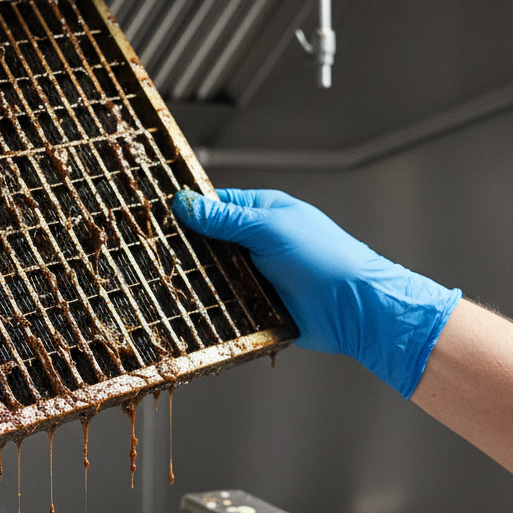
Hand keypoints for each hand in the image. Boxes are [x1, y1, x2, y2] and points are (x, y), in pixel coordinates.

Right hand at [172, 188, 460, 397]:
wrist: (355, 309)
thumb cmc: (324, 259)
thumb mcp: (269, 229)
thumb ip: (225, 219)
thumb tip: (184, 203)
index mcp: (264, 213)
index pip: (217, 206)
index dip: (190, 212)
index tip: (160, 219)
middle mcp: (259, 243)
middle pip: (211, 243)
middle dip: (189, 250)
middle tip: (157, 254)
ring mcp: (258, 275)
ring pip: (215, 275)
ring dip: (200, 280)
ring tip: (168, 282)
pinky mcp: (257, 305)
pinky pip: (226, 303)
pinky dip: (213, 305)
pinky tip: (191, 307)